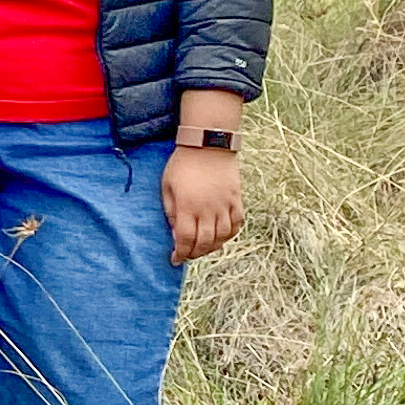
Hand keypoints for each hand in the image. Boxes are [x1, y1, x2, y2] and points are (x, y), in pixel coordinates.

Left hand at [164, 144, 242, 262]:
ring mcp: (225, 205)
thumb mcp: (167, 186)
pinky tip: (221, 237)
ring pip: (222, 236)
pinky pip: (236, 224)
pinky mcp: (236, 200)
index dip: (180, 253)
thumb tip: (175, 232)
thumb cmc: (182, 164)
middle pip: (205, 242)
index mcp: (188, 206)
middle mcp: (209, 209)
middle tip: (188, 255)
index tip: (175, 259)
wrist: (208, 145)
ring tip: (203, 248)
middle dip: (195, 253)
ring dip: (212, 247)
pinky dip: (229, 234)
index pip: (185, 239)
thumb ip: (171, 211)